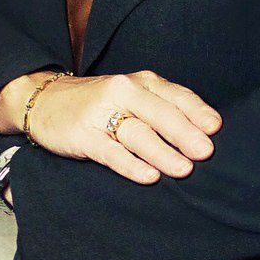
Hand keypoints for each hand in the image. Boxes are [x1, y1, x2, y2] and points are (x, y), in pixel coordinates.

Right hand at [22, 69, 222, 184]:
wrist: (44, 100)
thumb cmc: (99, 103)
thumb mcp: (132, 96)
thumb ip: (163, 108)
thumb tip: (205, 133)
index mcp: (141, 83)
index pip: (175, 95)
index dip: (196, 112)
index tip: (215, 129)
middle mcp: (123, 92)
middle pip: (159, 113)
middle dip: (184, 133)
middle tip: (206, 152)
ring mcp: (101, 113)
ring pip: (137, 132)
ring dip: (162, 152)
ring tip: (184, 169)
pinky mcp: (82, 135)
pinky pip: (110, 152)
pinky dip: (130, 164)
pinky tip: (149, 176)